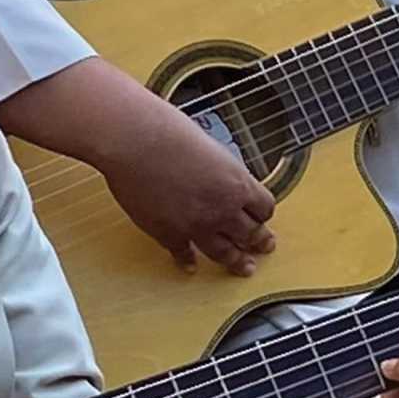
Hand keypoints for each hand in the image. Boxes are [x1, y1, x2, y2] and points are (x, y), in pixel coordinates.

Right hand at [94, 92, 276, 273]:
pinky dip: (188, 261)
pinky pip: (184, 254)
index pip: (264, 208)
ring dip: (235, 261)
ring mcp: (196, 226)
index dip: (264, 214)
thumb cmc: (167, 131)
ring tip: (242, 267)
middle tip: (264, 247)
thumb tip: (220, 178)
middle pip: (250, 233)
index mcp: (237, 183)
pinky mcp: (169, 234)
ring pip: (224, 252)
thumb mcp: (211, 145)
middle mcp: (222, 209)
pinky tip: (191, 265)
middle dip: (259, 241)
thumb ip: (221, 170)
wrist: (134, 140)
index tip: (263, 218)